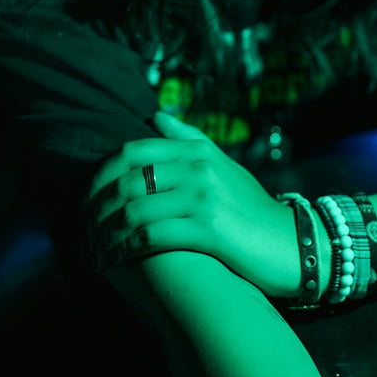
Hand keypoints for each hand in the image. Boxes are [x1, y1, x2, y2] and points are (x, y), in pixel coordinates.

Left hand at [87, 110, 301, 297]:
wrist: (296, 246)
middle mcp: (198, 169)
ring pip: (133, 210)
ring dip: (104, 234)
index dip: (99, 176)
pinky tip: (113, 262)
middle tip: (80, 232)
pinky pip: (151, 237)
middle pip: (125, 181)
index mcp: (197, 152)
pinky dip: (125, 250)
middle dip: (95, 209)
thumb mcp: (223, 167)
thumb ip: (187, 140)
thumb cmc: (252, 212)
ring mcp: (204, 198)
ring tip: (93, 252)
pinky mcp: (210, 229)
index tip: (84, 201)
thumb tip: (153, 114)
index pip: (131, 153)